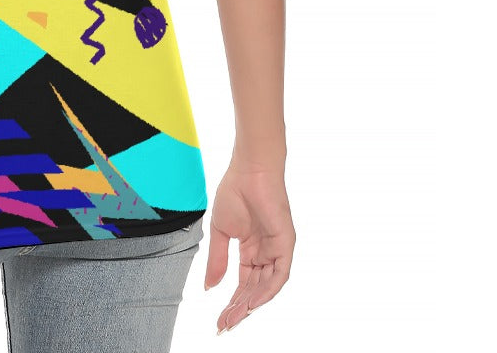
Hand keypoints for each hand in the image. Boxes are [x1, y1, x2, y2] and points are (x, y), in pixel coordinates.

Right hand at [204, 163, 295, 334]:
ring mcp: (277, 250)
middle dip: (239, 309)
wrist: (248, 171)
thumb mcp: (220, 232)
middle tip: (224, 325)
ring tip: (234, 317)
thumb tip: (210, 287)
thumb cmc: (235, 192)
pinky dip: (266, 290)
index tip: (219, 319)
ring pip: (266, 287)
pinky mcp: (286, 244)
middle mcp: (266, 254)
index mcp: (251, 250)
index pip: (244, 284)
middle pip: (254, 290)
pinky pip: (278, 274)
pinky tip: (251, 301)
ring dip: (250, 304)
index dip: (232, 302)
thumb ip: (217, 260)